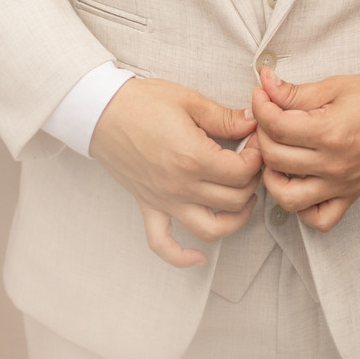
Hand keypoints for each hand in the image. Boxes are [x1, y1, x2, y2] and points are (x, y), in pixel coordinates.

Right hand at [90, 77, 261, 268]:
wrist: (102, 112)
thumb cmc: (142, 103)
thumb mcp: (189, 100)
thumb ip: (223, 116)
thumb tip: (252, 122)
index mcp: (193, 157)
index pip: (241, 172)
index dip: (256, 157)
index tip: (255, 143)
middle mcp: (180, 186)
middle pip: (232, 200)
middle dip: (250, 182)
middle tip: (251, 163)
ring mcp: (164, 200)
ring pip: (209, 229)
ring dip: (234, 222)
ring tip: (244, 204)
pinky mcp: (148, 206)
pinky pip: (163, 244)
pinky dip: (182, 257)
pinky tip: (199, 257)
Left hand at [252, 66, 359, 232]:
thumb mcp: (336, 85)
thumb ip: (296, 91)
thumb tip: (266, 83)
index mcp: (329, 131)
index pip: (276, 125)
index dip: (260, 106)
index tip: (261, 95)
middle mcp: (333, 163)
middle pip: (274, 158)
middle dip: (261, 134)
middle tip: (266, 118)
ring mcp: (341, 184)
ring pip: (288, 198)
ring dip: (272, 178)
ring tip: (275, 156)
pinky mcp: (350, 196)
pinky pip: (320, 219)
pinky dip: (303, 209)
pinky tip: (299, 185)